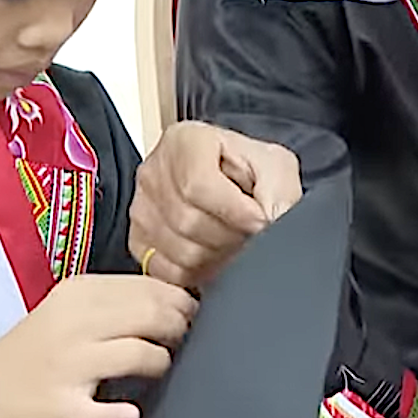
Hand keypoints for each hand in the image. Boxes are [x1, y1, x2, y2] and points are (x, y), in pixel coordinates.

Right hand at [0, 274, 196, 417]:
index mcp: (77, 293)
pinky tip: (129, 410)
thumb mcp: (69, 305)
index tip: (188, 305)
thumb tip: (169, 295)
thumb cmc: (38, 346)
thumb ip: (113, 297)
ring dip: (161, 360)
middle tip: (182, 333)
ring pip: (138, 354)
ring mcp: (68, 364)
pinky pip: (103, 412)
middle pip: (148, 315)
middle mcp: (73, 323)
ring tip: (159, 364)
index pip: (144, 286)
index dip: (177, 296)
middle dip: (177, 325)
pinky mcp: (63, 403)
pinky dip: (122, 413)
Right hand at [128, 121, 302, 287]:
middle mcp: (155, 172)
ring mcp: (142, 208)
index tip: (260, 222)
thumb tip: (274, 222)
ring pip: (181, 252)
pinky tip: (216, 258)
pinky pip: (168, 273)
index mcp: (185, 142)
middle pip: (189, 222)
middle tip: (253, 236)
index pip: (198, 185)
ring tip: (237, 245)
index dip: (236, 212)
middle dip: (232, 238)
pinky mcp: (138, 240)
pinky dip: (198, 274)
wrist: (231, 182)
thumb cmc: (248, 171)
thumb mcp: (274, 166)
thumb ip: (278, 190)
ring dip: (219, 259)